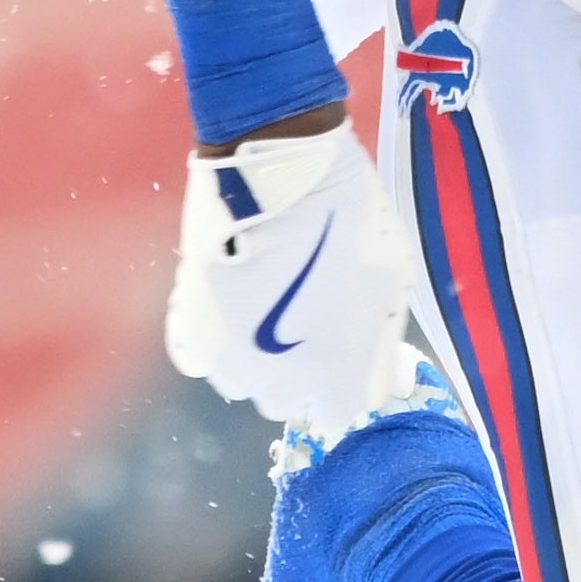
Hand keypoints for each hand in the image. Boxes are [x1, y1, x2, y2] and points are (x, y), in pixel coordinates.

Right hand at [157, 124, 413, 432]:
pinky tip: (235, 301)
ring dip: (258, 355)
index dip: (343, 381)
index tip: (345, 351)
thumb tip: (384, 378)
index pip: (336, 411)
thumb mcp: (389, 282)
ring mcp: (226, 357)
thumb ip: (380, 342)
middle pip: (287, 399)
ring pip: (244, 380)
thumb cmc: (349, 219)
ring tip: (271, 302)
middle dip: (300, 372)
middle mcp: (276, 382)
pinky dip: (221, 338)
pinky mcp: (191, 326)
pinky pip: (206, 355)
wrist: (280, 170)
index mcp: (333, 377)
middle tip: (308, 320)